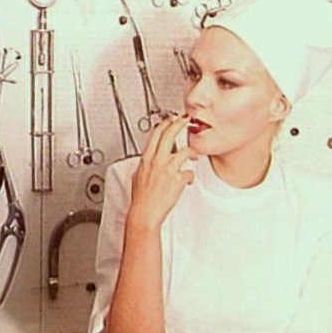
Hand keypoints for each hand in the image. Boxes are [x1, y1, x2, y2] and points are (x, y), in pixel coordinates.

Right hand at [127, 115, 195, 229]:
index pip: (156, 134)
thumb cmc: (140, 199)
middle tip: (186, 119)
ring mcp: (168, 169)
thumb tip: (148, 161)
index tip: (171, 119)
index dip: (165, 123)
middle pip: (169, 134)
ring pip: (184, 150)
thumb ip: (145, 165)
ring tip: (193, 154)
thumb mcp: (137, 176)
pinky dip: (189, 177)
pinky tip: (186, 181)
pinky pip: (189, 173)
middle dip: (179, 123)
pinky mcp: (177, 179)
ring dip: (191, 152)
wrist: (144, 213)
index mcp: (146, 159)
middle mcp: (157, 160)